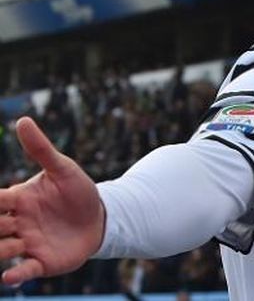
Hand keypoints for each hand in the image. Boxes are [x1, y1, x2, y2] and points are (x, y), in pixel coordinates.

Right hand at [0, 117, 104, 284]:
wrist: (101, 217)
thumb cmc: (77, 191)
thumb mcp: (62, 168)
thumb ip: (41, 148)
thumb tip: (22, 120)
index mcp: (18, 200)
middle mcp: (17, 224)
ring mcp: (27, 244)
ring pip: (2, 250)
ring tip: (6, 248)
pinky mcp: (42, 261)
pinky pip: (24, 269)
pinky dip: (16, 274)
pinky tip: (10, 277)